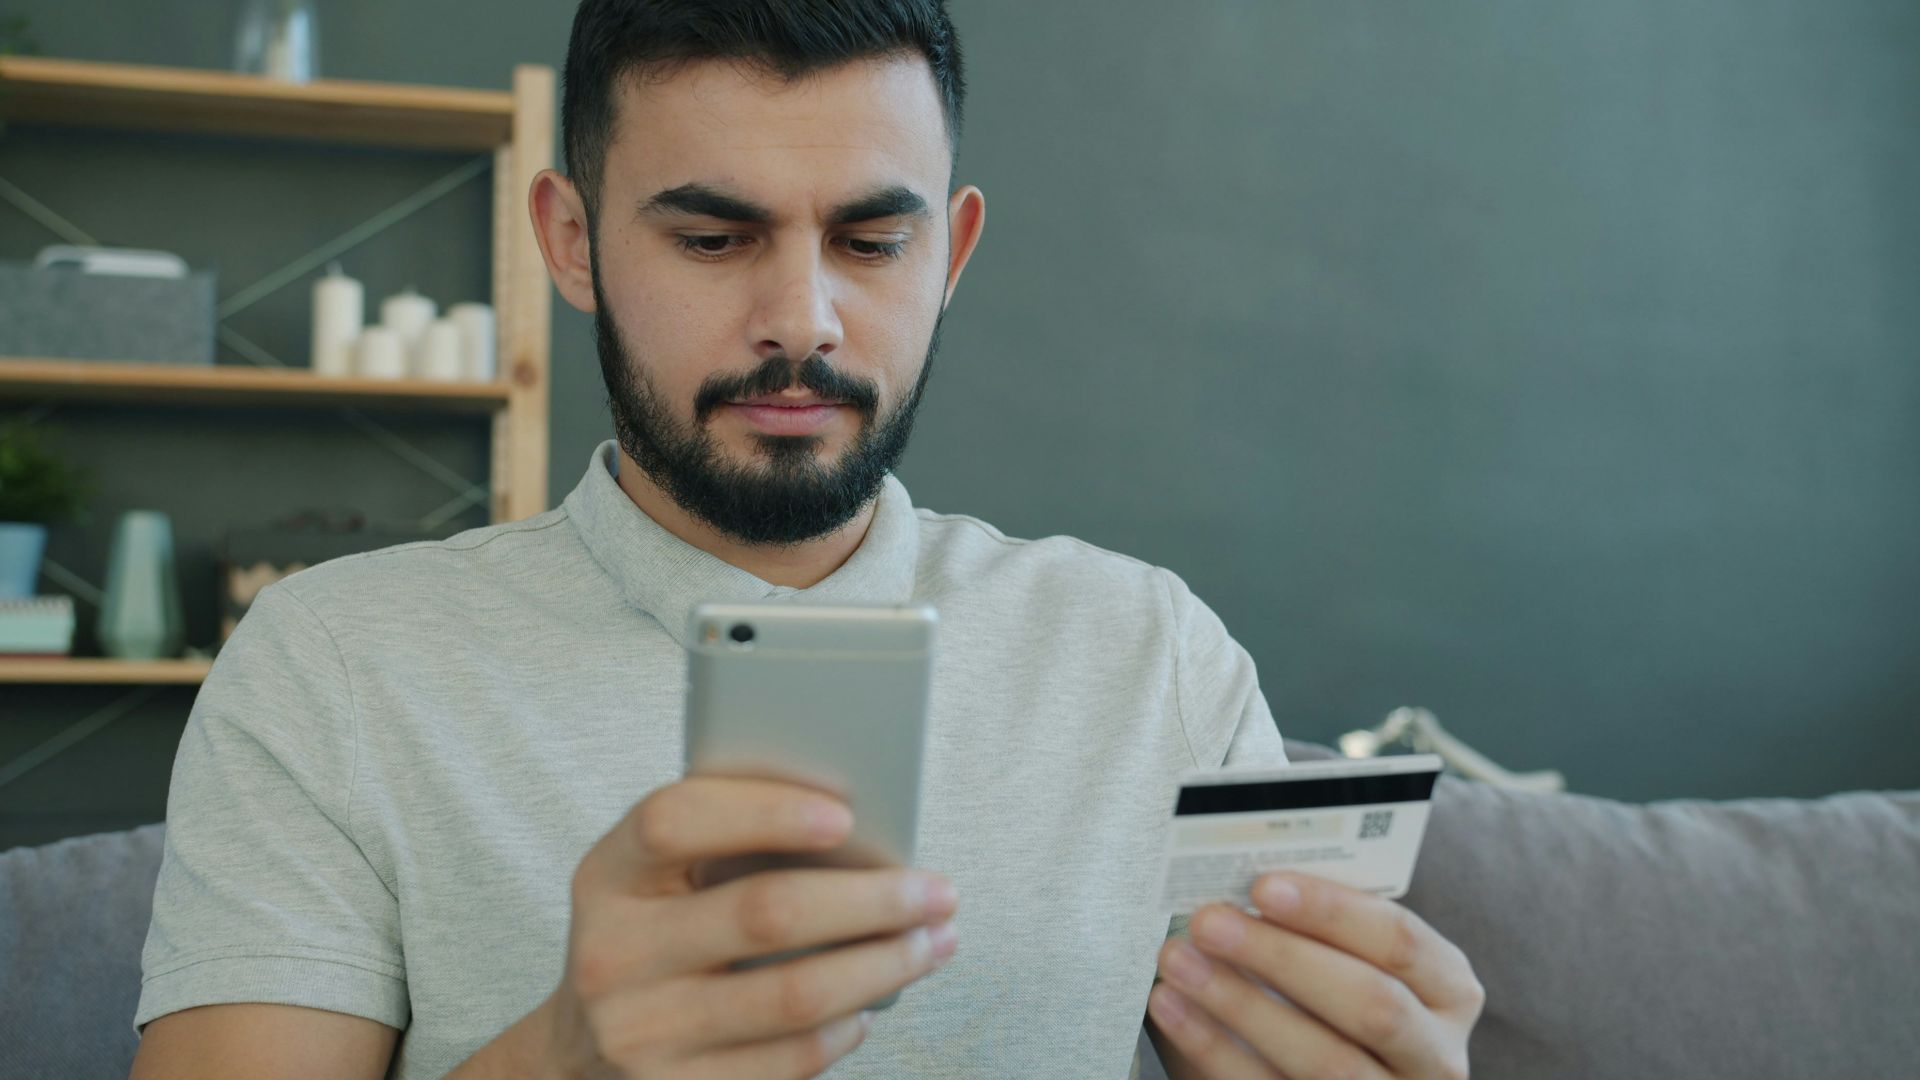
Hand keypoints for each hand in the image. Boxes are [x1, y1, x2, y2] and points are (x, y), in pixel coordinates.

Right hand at [545, 776, 958, 1078]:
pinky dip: (846, 1027)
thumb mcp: (655, 880)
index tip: (846, 816)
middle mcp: (612, 954)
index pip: (676, 820)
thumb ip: (725, 842)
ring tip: (931, 943)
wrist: (580, 1052)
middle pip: (764, 913)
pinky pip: (789, 1061)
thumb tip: (859, 829)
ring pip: (794, 995)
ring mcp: (641, 1034)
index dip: (764, 811)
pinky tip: (872, 1003)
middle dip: (872, 899)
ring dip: (883, 966)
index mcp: (607, 875)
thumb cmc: (652, 937)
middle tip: (937, 891)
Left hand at [1148, 872, 1482, 1079]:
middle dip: (1282, 958)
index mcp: (1448, 989)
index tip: (1263, 886)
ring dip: (1240, 1006)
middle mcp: (1434, 1053)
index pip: (1400, 940)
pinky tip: (1175, 1011)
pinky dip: (1216, 1049)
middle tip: (1208, 921)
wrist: (1324, 1067)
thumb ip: (1317, 924)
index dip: (1332, 910)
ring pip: (1326, 1061)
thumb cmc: (1334, 995)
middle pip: (1370, 1004)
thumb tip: (1240, 876)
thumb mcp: (1348, 959)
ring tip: (1178, 963)